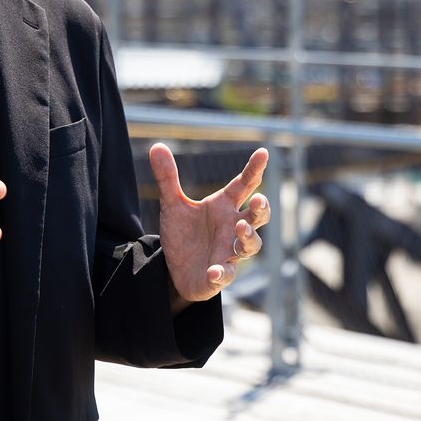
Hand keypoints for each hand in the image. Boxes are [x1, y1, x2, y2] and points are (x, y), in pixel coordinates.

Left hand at [149, 143, 270, 305]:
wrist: (176, 269)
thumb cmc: (184, 233)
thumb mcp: (173, 205)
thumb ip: (168, 178)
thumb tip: (157, 145)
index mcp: (224, 207)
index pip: (244, 185)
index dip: (254, 169)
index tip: (263, 153)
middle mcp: (233, 228)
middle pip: (256, 217)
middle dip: (261, 209)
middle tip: (258, 200)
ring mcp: (229, 252)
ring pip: (250, 246)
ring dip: (248, 238)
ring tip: (240, 229)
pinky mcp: (220, 275)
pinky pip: (226, 274)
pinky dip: (222, 272)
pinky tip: (213, 270)